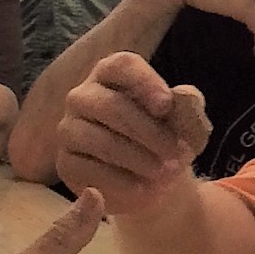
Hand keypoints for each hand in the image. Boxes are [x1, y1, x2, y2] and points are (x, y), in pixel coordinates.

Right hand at [50, 52, 211, 214]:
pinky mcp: (65, 162)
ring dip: (138, 158)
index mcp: (113, 74)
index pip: (122, 66)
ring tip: (164, 173)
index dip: (144, 82)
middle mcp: (84, 96)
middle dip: (149, 132)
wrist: (153, 181)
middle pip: (111, 106)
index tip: (166, 106)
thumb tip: (181, 96)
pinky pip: (89, 169)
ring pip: (100, 140)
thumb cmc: (168, 139)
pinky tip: (143, 187)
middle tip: (177, 154)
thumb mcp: (188, 123)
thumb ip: (189, 105)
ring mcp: (69, 129)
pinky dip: (121, 181)